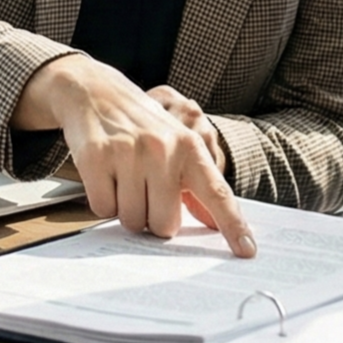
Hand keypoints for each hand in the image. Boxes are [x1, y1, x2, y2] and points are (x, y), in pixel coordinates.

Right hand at [14, 56, 255, 255]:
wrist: (96, 92)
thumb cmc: (141, 125)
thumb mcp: (176, 146)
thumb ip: (196, 185)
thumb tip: (213, 224)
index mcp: (190, 147)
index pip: (217, 193)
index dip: (233, 225)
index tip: (246, 250)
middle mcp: (162, 149)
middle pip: (164, 224)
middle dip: (152, 218)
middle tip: (145, 191)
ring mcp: (129, 153)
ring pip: (132, 220)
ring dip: (126, 209)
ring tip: (123, 178)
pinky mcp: (97, 157)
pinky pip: (103, 208)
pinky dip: (103, 201)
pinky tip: (104, 175)